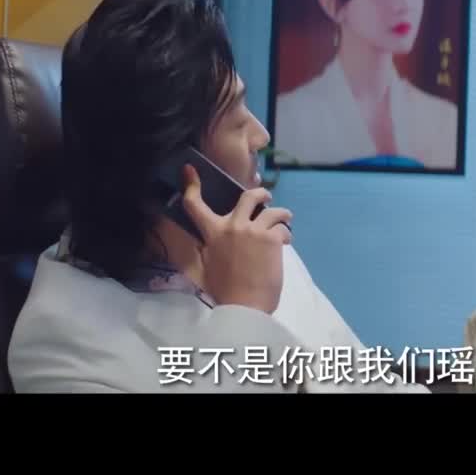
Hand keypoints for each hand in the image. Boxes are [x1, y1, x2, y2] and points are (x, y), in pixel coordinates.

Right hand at [180, 164, 291, 313]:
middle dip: (260, 194)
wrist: (244, 306)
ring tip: (285, 224)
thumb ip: (207, 248)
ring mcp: (253, 230)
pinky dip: (285, 235)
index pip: (196, 205)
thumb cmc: (224, 291)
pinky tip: (284, 245)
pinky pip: (283, 228)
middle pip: (248, 196)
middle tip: (266, 198)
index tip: (190, 169)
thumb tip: (206, 241)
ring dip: (281, 215)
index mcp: (212, 233)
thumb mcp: (205, 267)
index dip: (192, 184)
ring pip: (273, 210)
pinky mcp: (272, 239)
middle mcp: (232, 226)